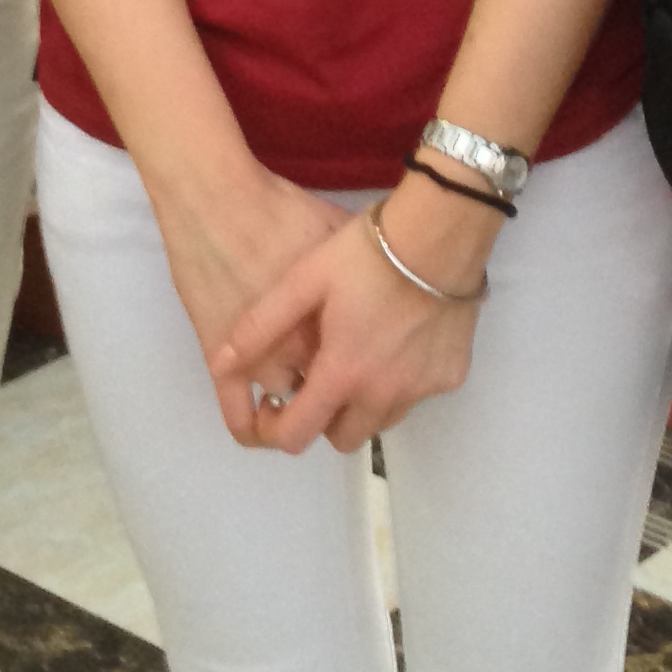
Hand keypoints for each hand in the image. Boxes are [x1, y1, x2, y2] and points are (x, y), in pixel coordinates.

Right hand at [149, 165, 350, 441]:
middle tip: (336, 377)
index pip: (367, 372)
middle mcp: (305, 353)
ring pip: (290, 409)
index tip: (370, 359)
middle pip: (334, 396)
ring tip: (299, 395)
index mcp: (339, 324)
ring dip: (296, 406)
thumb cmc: (283, 210)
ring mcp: (261, 363)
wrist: (219, 201)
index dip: (371, 369)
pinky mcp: (221, 364)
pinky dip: (251, 427)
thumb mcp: (341, 236)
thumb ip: (365, 272)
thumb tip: (394, 282)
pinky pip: (238, 417)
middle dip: (338, 393)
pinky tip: (260, 416)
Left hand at [216, 181, 489, 455]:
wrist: (443, 233)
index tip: (272, 403)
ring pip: (381, 420)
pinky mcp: (451, 375)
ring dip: (362, 403)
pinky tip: (396, 339)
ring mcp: (423, 388)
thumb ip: (260, 325)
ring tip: (356, 355)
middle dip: (323, 418)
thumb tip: (220, 362)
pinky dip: (401, 382)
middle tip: (317, 378)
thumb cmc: (368, 253)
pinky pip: (416, 395)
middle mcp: (384, 394)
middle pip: (344, 438)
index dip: (275, 429)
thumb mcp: (305, 279)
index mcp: (343, 374)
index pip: (298, 436)